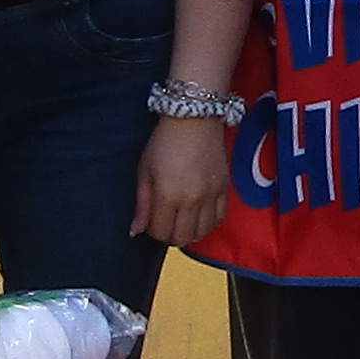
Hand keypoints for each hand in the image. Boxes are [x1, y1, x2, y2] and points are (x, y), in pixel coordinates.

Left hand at [131, 110, 232, 250]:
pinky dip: (208, 224)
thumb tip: (135, 230)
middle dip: (170, 236)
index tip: (151, 221)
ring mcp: (210, 196)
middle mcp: (191, 200)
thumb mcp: (145, 171)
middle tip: (166, 224)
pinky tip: (199, 216)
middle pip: (182, 237)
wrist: (194, 120)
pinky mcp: (223, 189)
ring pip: (202, 233)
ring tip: (182, 221)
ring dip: (190, 233)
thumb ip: (141, 204)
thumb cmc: (164, 142)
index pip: (160, 232)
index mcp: (167, 195)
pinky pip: (219, 219)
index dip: (152, 231)